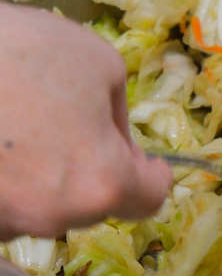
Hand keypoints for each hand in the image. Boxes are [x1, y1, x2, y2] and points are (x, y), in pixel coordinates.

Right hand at [0, 5, 170, 239]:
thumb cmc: (23, 52)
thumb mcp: (101, 65)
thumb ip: (119, 112)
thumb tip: (113, 136)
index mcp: (100, 181)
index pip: (148, 198)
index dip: (153, 175)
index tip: (152, 163)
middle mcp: (51, 217)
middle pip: (94, 202)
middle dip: (97, 168)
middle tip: (80, 123)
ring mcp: (1, 222)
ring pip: (44, 205)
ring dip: (47, 176)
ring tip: (25, 124)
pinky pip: (6, 203)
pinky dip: (8, 179)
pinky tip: (1, 140)